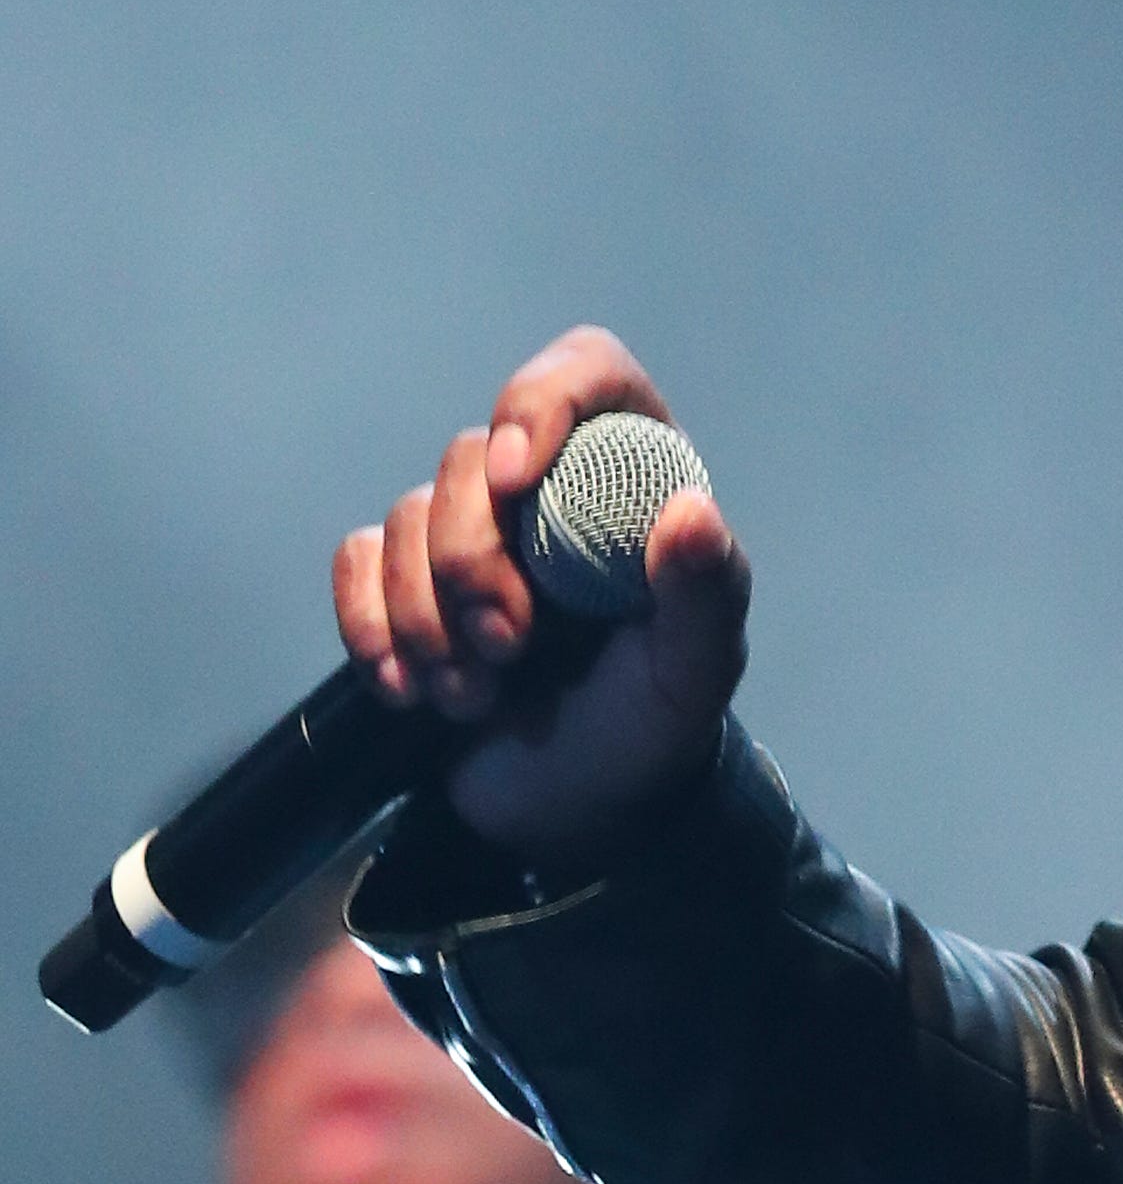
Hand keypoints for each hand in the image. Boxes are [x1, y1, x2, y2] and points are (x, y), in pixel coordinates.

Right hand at [333, 326, 751, 868]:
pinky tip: (410, 690)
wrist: (579, 809)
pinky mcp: (404, 582)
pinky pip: (356, 560)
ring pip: (406, 515)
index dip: (541, 403)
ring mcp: (470, 534)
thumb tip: (691, 512)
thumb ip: (705, 592)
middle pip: (471, 459)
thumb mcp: (696, 669)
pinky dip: (371, 626)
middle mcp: (548, 492)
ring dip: (428, 616)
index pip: (586, 374)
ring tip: (477, 695)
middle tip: (511, 649)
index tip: (518, 482)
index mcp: (632, 484)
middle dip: (473, 563)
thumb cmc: (652, 725)